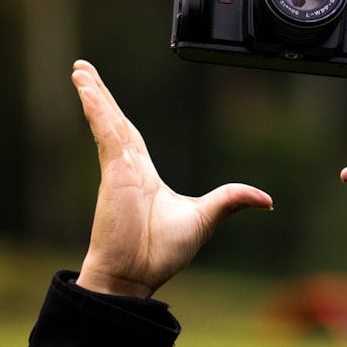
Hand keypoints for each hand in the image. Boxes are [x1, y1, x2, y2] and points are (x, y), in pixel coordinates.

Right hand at [71, 60, 272, 297]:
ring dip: (93, 94)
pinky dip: (96, 110)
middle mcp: (128, 167)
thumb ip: (231, 200)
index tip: (104, 97)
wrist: (135, 275)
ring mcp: (119, 167)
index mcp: (144, 175)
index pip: (129, 133)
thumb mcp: (205, 218)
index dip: (116, 113)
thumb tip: (266, 200)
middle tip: (83, 71)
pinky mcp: (114, 171)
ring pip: (107, 121)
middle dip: (98, 94)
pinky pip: (106, 132)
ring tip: (80, 71)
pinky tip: (86, 89)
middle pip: (114, 120)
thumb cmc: (160, 253)